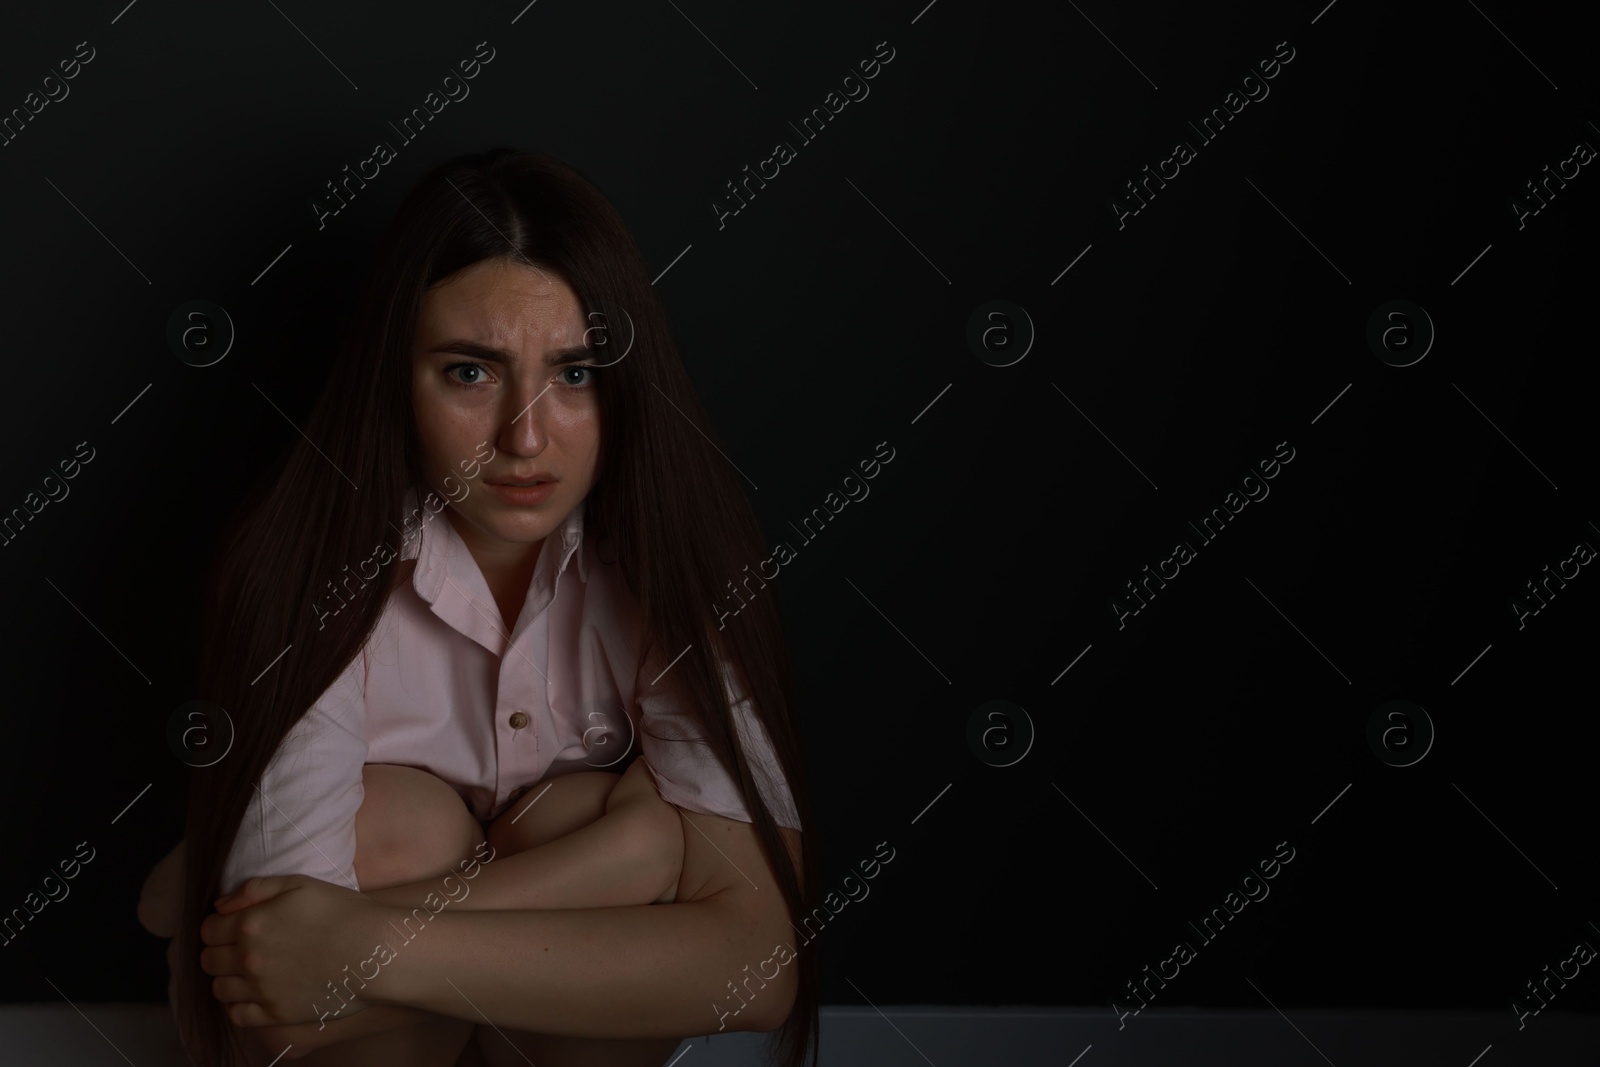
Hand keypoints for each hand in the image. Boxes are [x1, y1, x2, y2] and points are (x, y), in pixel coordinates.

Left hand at [200, 875, 389, 1027]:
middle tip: (240, 948)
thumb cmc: (343, 912)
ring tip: (247, 972)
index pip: (208, 930)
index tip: (231, 925)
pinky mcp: (276, 1013)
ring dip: (227, 978)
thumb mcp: (301, 885)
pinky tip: (253, 995)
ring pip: (219, 989)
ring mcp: (261, 989)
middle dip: (218, 951)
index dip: (217, 925)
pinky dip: (238, 1006)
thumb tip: (220, 906)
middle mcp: (248, 959)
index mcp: (250, 925)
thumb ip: (256, 889)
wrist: (374, 950)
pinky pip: (237, 1016)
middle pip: (209, 961)